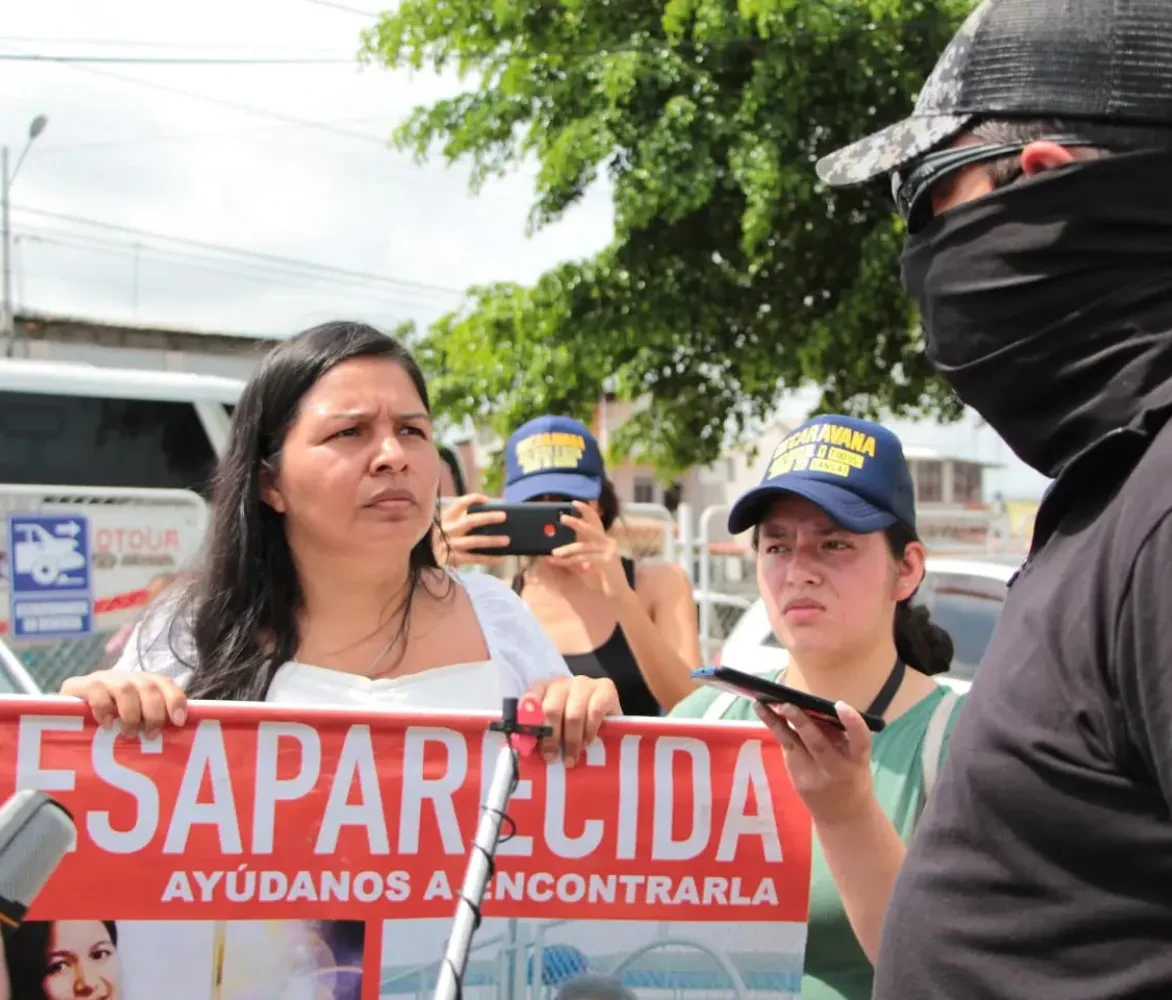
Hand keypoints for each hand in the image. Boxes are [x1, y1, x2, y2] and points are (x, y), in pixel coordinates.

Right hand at [61, 670, 187, 738]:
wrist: (65, 714)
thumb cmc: (109, 723)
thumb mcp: (133, 720)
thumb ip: (151, 722)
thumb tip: (177, 739)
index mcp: (143, 683)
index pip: (165, 683)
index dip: (175, 700)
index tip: (179, 722)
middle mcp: (126, 677)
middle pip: (148, 686)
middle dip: (154, 712)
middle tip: (151, 735)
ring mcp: (104, 679)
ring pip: (125, 688)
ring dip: (131, 713)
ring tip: (130, 734)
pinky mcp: (80, 685)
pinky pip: (96, 691)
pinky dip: (104, 708)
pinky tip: (106, 724)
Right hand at [437, 493, 509, 566]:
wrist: (423, 558)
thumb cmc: (443, 538)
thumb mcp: (447, 525)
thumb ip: (462, 520)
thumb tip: (494, 516)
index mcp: (446, 518)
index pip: (460, 504)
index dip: (474, 499)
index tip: (487, 500)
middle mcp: (447, 530)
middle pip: (469, 521)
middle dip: (488, 518)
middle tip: (503, 516)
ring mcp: (450, 545)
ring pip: (474, 541)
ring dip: (492, 540)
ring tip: (507, 540)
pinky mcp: (453, 559)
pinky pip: (475, 559)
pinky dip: (489, 558)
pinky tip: (501, 558)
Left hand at [527, 675, 620, 766]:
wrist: (606, 715)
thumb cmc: (572, 724)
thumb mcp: (553, 726)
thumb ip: (539, 732)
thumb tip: (526, 750)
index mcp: (543, 688)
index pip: (530, 700)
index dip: (528, 723)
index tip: (529, 746)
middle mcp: (562, 682)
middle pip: (552, 709)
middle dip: (551, 738)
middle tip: (551, 758)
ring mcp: (584, 683)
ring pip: (573, 714)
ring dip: (571, 741)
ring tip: (571, 758)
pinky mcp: (605, 688)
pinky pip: (594, 712)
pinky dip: (589, 732)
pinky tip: (588, 743)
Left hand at [549, 501, 630, 597]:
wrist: (618, 594)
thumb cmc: (602, 579)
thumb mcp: (585, 565)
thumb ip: (574, 557)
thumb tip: (554, 552)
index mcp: (604, 540)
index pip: (595, 521)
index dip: (586, 510)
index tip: (574, 503)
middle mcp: (608, 542)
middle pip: (590, 528)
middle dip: (575, 522)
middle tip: (562, 518)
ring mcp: (609, 551)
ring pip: (584, 546)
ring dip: (567, 549)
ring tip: (553, 552)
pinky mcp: (607, 561)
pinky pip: (585, 558)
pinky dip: (571, 560)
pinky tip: (560, 562)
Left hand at [755, 700, 874, 826]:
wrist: (845, 817)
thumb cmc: (852, 778)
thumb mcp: (856, 759)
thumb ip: (840, 737)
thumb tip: (813, 707)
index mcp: (858, 762)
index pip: (860, 741)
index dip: (852, 722)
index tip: (841, 704)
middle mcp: (837, 770)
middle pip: (819, 745)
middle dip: (802, 723)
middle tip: (787, 704)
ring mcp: (814, 778)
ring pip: (793, 747)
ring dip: (775, 723)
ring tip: (760, 705)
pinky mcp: (797, 781)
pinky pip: (788, 751)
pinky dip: (778, 730)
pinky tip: (766, 715)